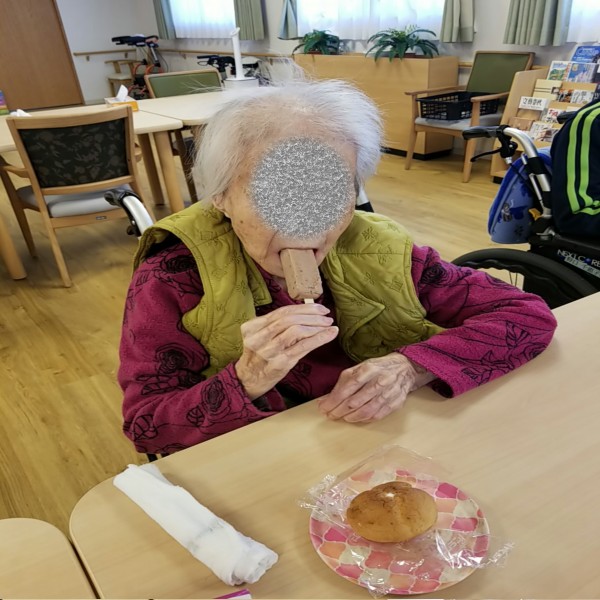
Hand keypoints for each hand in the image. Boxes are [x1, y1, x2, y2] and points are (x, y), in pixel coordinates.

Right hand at [235, 303, 337, 399]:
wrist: (247, 383)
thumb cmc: (258, 358)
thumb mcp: (260, 338)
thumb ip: (276, 325)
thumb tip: (307, 312)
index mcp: (252, 328)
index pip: (281, 312)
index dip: (303, 308)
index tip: (319, 308)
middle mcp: (258, 338)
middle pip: (289, 319)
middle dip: (311, 314)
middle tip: (327, 315)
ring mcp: (269, 351)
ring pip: (296, 330)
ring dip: (316, 325)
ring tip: (328, 324)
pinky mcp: (280, 363)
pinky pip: (302, 347)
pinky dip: (319, 338)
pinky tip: (330, 333)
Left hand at [317, 353, 434, 422]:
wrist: (405, 368)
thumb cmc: (377, 368)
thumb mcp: (359, 367)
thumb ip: (343, 382)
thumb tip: (325, 399)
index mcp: (369, 369)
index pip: (347, 387)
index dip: (334, 400)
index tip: (324, 407)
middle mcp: (380, 380)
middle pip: (355, 401)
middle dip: (339, 410)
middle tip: (330, 415)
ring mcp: (389, 393)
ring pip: (366, 411)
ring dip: (351, 417)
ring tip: (342, 417)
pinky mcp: (395, 403)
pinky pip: (377, 415)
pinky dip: (364, 419)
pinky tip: (357, 418)